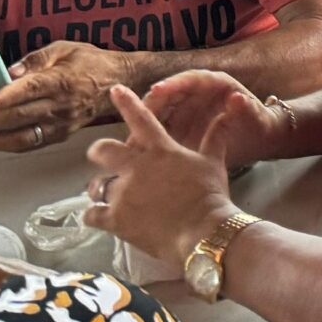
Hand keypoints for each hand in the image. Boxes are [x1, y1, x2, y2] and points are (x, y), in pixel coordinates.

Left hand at [0, 41, 124, 152]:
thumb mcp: (65, 48)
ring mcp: (61, 124)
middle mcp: (61, 105)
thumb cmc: (90, 61)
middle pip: (18, 117)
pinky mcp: (60, 135)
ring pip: (21, 137)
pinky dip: (6, 145)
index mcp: (61, 80)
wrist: (120, 82)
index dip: (4, 98)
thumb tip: (8, 71)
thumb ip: (36, 59)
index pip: (29, 90)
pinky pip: (29, 144)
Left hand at [86, 85, 237, 272]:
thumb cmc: (210, 194)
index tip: (115, 90)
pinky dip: (93, 215)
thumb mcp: (214, 162)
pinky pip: (92, 215)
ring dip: (98, 188)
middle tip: (100, 156)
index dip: (126, 102)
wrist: (202, 231)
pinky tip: (96, 217)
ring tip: (102, 193)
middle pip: (103, 151)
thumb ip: (216, 135)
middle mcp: (136, 167)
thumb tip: (229, 110)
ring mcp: (123, 193)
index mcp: (160, 150)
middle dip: (98, 152)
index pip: (141, 118)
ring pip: (96, 185)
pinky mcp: (115, 219)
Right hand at [146, 70, 286, 168]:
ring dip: (144, 124)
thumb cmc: (257, 123)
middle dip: (151, 105)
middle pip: (167, 95)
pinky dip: (148, 139)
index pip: (189, 80)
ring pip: (158, 113)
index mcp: (213, 83)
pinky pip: (159, 131)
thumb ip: (245, 108)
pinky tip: (136, 153)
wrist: (258, 139)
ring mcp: (183, 109)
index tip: (157, 91)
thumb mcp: (255, 116)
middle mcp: (194, 93)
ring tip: (131, 138)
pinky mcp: (177, 127)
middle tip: (134, 118)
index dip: (172, 84)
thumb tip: (238, 98)